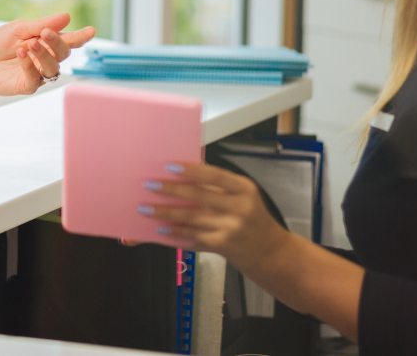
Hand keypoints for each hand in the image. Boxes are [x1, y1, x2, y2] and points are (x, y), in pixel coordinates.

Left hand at [0, 12, 95, 96]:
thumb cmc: (0, 43)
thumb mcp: (18, 28)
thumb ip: (41, 24)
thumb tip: (67, 17)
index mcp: (47, 43)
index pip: (68, 40)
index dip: (80, 37)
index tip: (91, 31)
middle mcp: (47, 59)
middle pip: (63, 53)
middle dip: (57, 42)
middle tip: (45, 33)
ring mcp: (39, 73)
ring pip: (53, 67)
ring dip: (44, 54)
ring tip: (30, 44)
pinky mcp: (28, 86)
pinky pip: (36, 79)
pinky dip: (29, 65)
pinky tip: (21, 54)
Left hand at [141, 162, 288, 273]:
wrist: (270, 250)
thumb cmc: (250, 217)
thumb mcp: (242, 195)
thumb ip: (218, 186)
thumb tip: (182, 175)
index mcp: (243, 188)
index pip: (214, 175)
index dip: (190, 170)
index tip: (168, 166)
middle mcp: (239, 207)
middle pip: (199, 196)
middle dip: (171, 190)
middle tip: (149, 185)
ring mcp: (231, 228)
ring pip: (192, 218)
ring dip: (166, 214)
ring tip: (146, 209)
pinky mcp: (222, 245)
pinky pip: (193, 238)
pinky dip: (175, 234)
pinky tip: (160, 230)